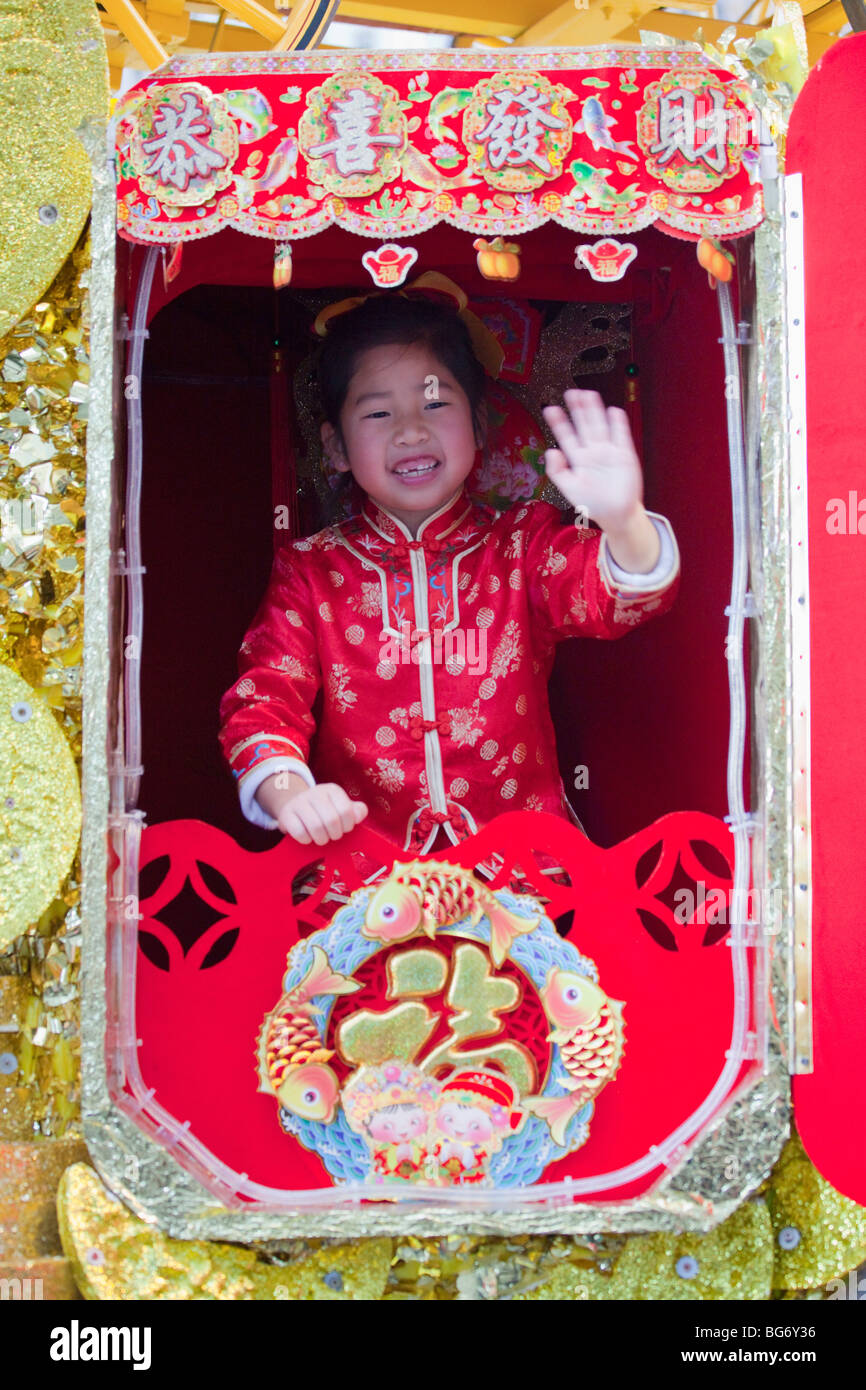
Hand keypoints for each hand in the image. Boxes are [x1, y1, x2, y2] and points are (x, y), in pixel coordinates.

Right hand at [277, 783, 367, 845]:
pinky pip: (299, 832)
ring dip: (321, 839)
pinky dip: (306, 840)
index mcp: (332, 790)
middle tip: (332, 835)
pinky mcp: (286, 814)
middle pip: (331, 820)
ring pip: (315, 827)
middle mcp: (315, 793)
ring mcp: (299, 802)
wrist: (295, 805)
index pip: (346, 811)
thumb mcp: (341, 807)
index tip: (343, 828)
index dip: (347, 826)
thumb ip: (356, 811)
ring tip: (321, 838)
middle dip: (335, 834)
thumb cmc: (324, 810)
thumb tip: (359, 815)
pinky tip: (308, 837)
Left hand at [542, 389, 643, 533]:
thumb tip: (550, 452)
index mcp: (578, 459)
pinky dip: (618, 424)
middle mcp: (592, 451)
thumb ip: (557, 471)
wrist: (617, 515)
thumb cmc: (593, 503)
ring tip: (588, 394)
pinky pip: (621, 436)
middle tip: (570, 393)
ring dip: (595, 411)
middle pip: (584, 425)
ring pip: (600, 426)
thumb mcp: (569, 489)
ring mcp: (609, 451)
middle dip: (578, 409)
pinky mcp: (625, 455)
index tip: (550, 409)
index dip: (559, 423)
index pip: (566, 436)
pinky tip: (613, 410)